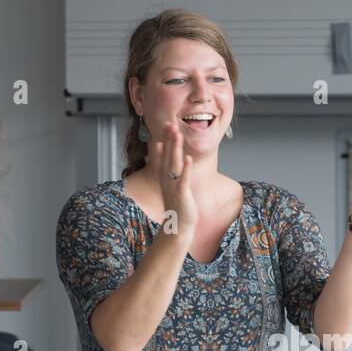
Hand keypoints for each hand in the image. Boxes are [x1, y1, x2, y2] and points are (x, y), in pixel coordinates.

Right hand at [154, 121, 196, 240]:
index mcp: (164, 178)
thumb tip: (167, 163)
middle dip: (169, 139)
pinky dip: (186, 169)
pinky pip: (183, 180)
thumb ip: (168, 173)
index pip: (163, 155)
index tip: (165, 125)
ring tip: (177, 134)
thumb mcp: (171, 187)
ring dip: (175, 149)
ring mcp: (173, 187)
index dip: (164, 140)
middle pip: (167, 156)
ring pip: (174, 164)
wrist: (177, 227)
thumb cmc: (177, 207)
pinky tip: (189, 158)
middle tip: (169, 123)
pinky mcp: (182, 195)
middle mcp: (167, 180)